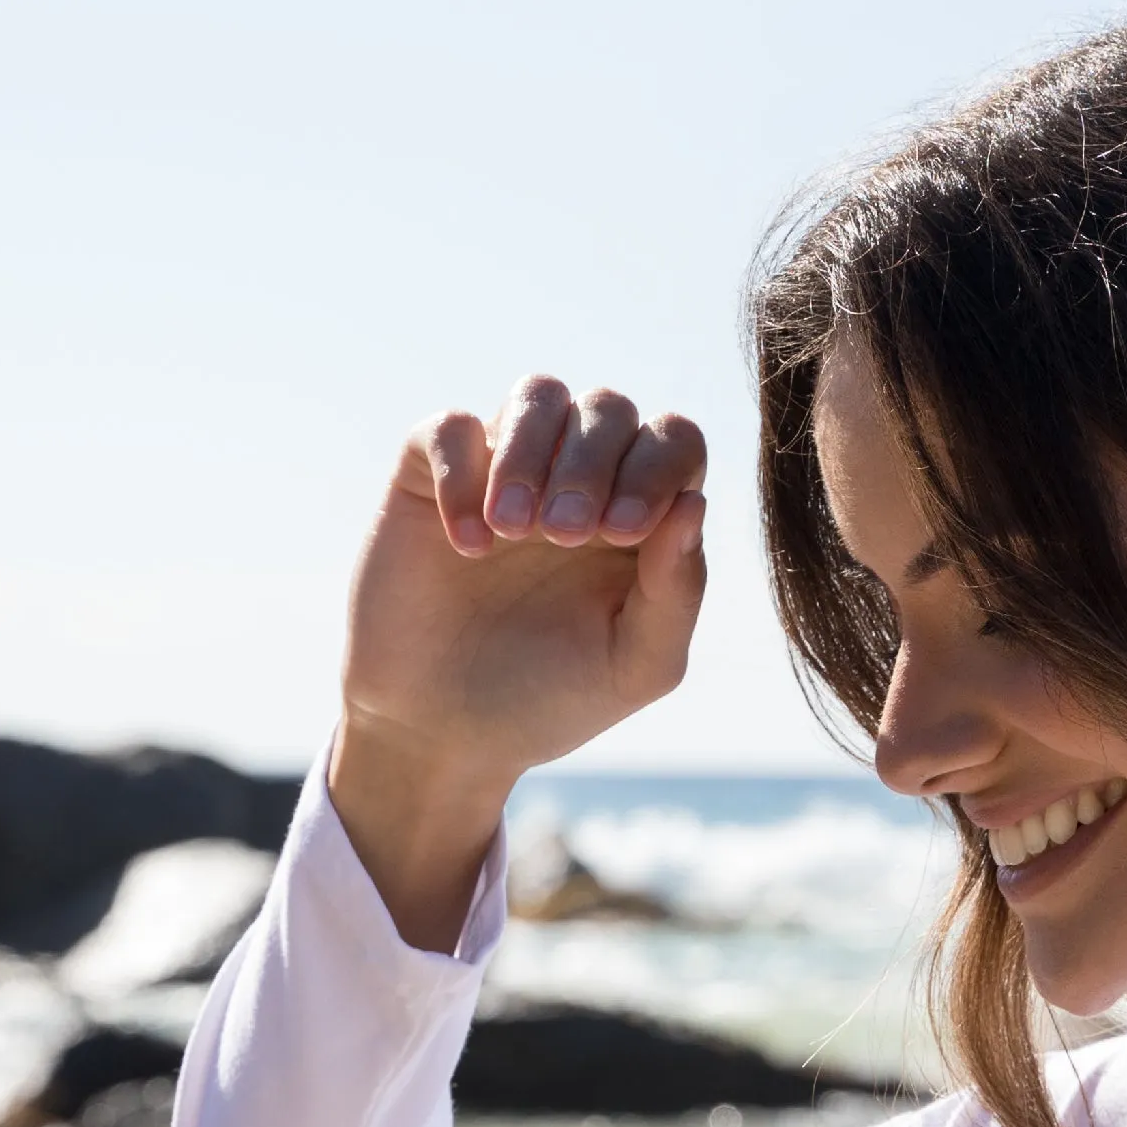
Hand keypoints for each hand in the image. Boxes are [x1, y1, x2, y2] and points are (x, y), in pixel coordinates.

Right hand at [329, 376, 709, 948]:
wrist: (444, 732)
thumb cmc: (551, 699)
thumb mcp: (635, 665)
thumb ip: (677, 591)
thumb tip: (695, 501)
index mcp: (642, 513)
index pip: (674, 440)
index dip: (658, 467)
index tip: (624, 532)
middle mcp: (580, 477)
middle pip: (609, 409)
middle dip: (593, 463)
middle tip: (564, 536)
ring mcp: (506, 469)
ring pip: (539, 394)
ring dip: (532, 452)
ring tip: (516, 532)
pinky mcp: (431, 476)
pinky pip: (451, 428)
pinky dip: (463, 473)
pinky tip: (468, 546)